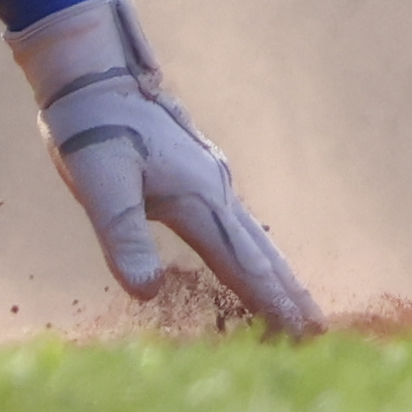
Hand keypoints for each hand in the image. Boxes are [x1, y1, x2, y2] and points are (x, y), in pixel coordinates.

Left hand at [9, 0, 318, 331]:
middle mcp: (214, 191)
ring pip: (254, 238)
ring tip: (301, 308)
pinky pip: (237, 226)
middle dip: (290, 295)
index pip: (242, 264)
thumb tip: (148, 293)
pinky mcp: (197, 176)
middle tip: (319, 335)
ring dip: (278, 275)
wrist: (92, 75)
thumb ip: (122, 238)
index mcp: (197, 199)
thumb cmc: (91, 129)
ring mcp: (209, 180)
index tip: (304, 336)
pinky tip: (256, 259)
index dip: (271, 303)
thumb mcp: (98, 186)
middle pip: (262, 254)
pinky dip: (256, 254)